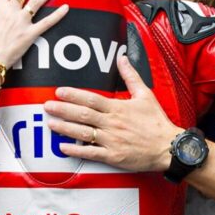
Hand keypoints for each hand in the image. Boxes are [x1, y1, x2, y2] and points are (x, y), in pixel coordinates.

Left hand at [45, 55, 179, 170]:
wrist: (168, 147)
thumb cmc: (157, 122)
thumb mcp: (146, 95)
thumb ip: (131, 76)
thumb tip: (122, 58)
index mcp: (118, 108)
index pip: (91, 99)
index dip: (74, 95)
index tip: (59, 91)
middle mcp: (112, 123)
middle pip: (83, 115)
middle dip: (63, 110)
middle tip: (47, 106)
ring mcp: (111, 140)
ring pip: (83, 133)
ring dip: (65, 128)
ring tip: (50, 123)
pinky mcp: (113, 156)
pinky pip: (90, 153)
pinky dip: (76, 150)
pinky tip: (63, 147)